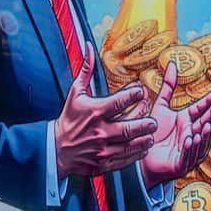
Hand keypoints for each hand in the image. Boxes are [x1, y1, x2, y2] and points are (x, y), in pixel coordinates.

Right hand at [56, 44, 157, 177]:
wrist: (56, 149)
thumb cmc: (69, 119)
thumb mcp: (75, 93)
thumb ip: (86, 70)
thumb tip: (89, 47)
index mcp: (95, 111)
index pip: (119, 102)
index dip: (133, 95)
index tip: (141, 92)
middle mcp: (100, 131)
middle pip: (129, 127)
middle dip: (145, 123)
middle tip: (154, 121)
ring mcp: (102, 149)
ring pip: (130, 145)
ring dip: (144, 139)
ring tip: (152, 133)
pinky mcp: (104, 163)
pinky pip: (125, 159)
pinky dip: (137, 154)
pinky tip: (144, 146)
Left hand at [139, 59, 210, 184]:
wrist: (141, 155)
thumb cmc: (153, 132)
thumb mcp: (160, 105)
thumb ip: (168, 86)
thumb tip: (173, 64)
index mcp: (188, 121)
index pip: (202, 110)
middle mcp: (191, 134)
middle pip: (206, 123)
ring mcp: (188, 150)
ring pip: (201, 140)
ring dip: (207, 132)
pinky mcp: (181, 164)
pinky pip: (188, 155)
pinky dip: (192, 147)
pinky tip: (194, 138)